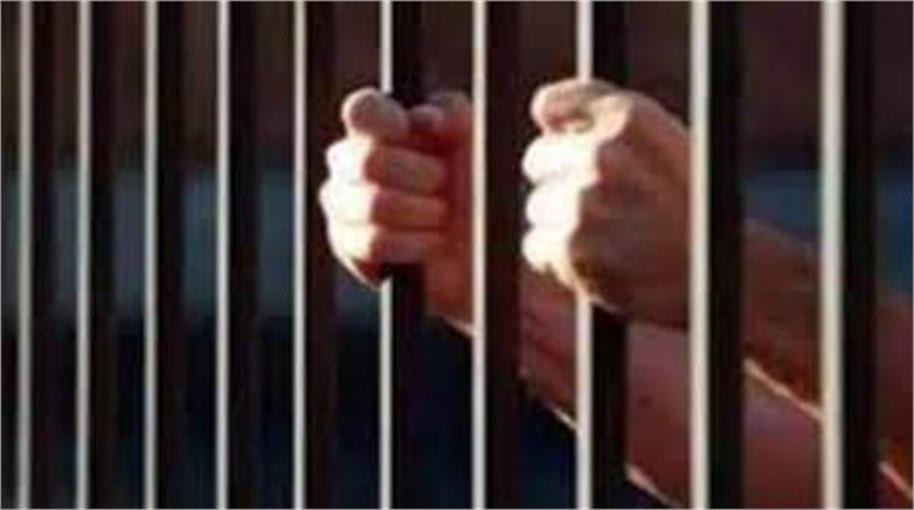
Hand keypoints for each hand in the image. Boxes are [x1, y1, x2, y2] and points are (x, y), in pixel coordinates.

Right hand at [320, 88, 472, 326]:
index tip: (410, 132)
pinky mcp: (346, 245)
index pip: (361, 110)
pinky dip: (415, 244)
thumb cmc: (473, 183)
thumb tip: (428, 118)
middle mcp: (350, 160)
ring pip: (373, 204)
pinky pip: (374, 243)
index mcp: (376, 126)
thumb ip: (453, 114)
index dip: (385, 120)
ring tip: (440, 215)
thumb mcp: (474, 139)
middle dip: (422, 176)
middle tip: (444, 184)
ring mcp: (342, 203)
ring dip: (422, 212)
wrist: (479, 244)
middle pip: (369, 161)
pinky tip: (432, 242)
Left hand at [522, 79, 690, 325]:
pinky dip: (561, 260)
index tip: (579, 150)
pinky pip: (536, 247)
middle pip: (537, 159)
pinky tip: (602, 261)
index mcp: (629, 117)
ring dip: (562, 224)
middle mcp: (605, 153)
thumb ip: (601, 110)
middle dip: (561, 180)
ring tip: (613, 236)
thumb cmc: (686, 203)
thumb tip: (541, 109)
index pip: (549, 105)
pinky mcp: (570, 247)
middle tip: (605, 204)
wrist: (715, 275)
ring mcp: (584, 201)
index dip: (561, 133)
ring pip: (538, 206)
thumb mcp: (660, 137)